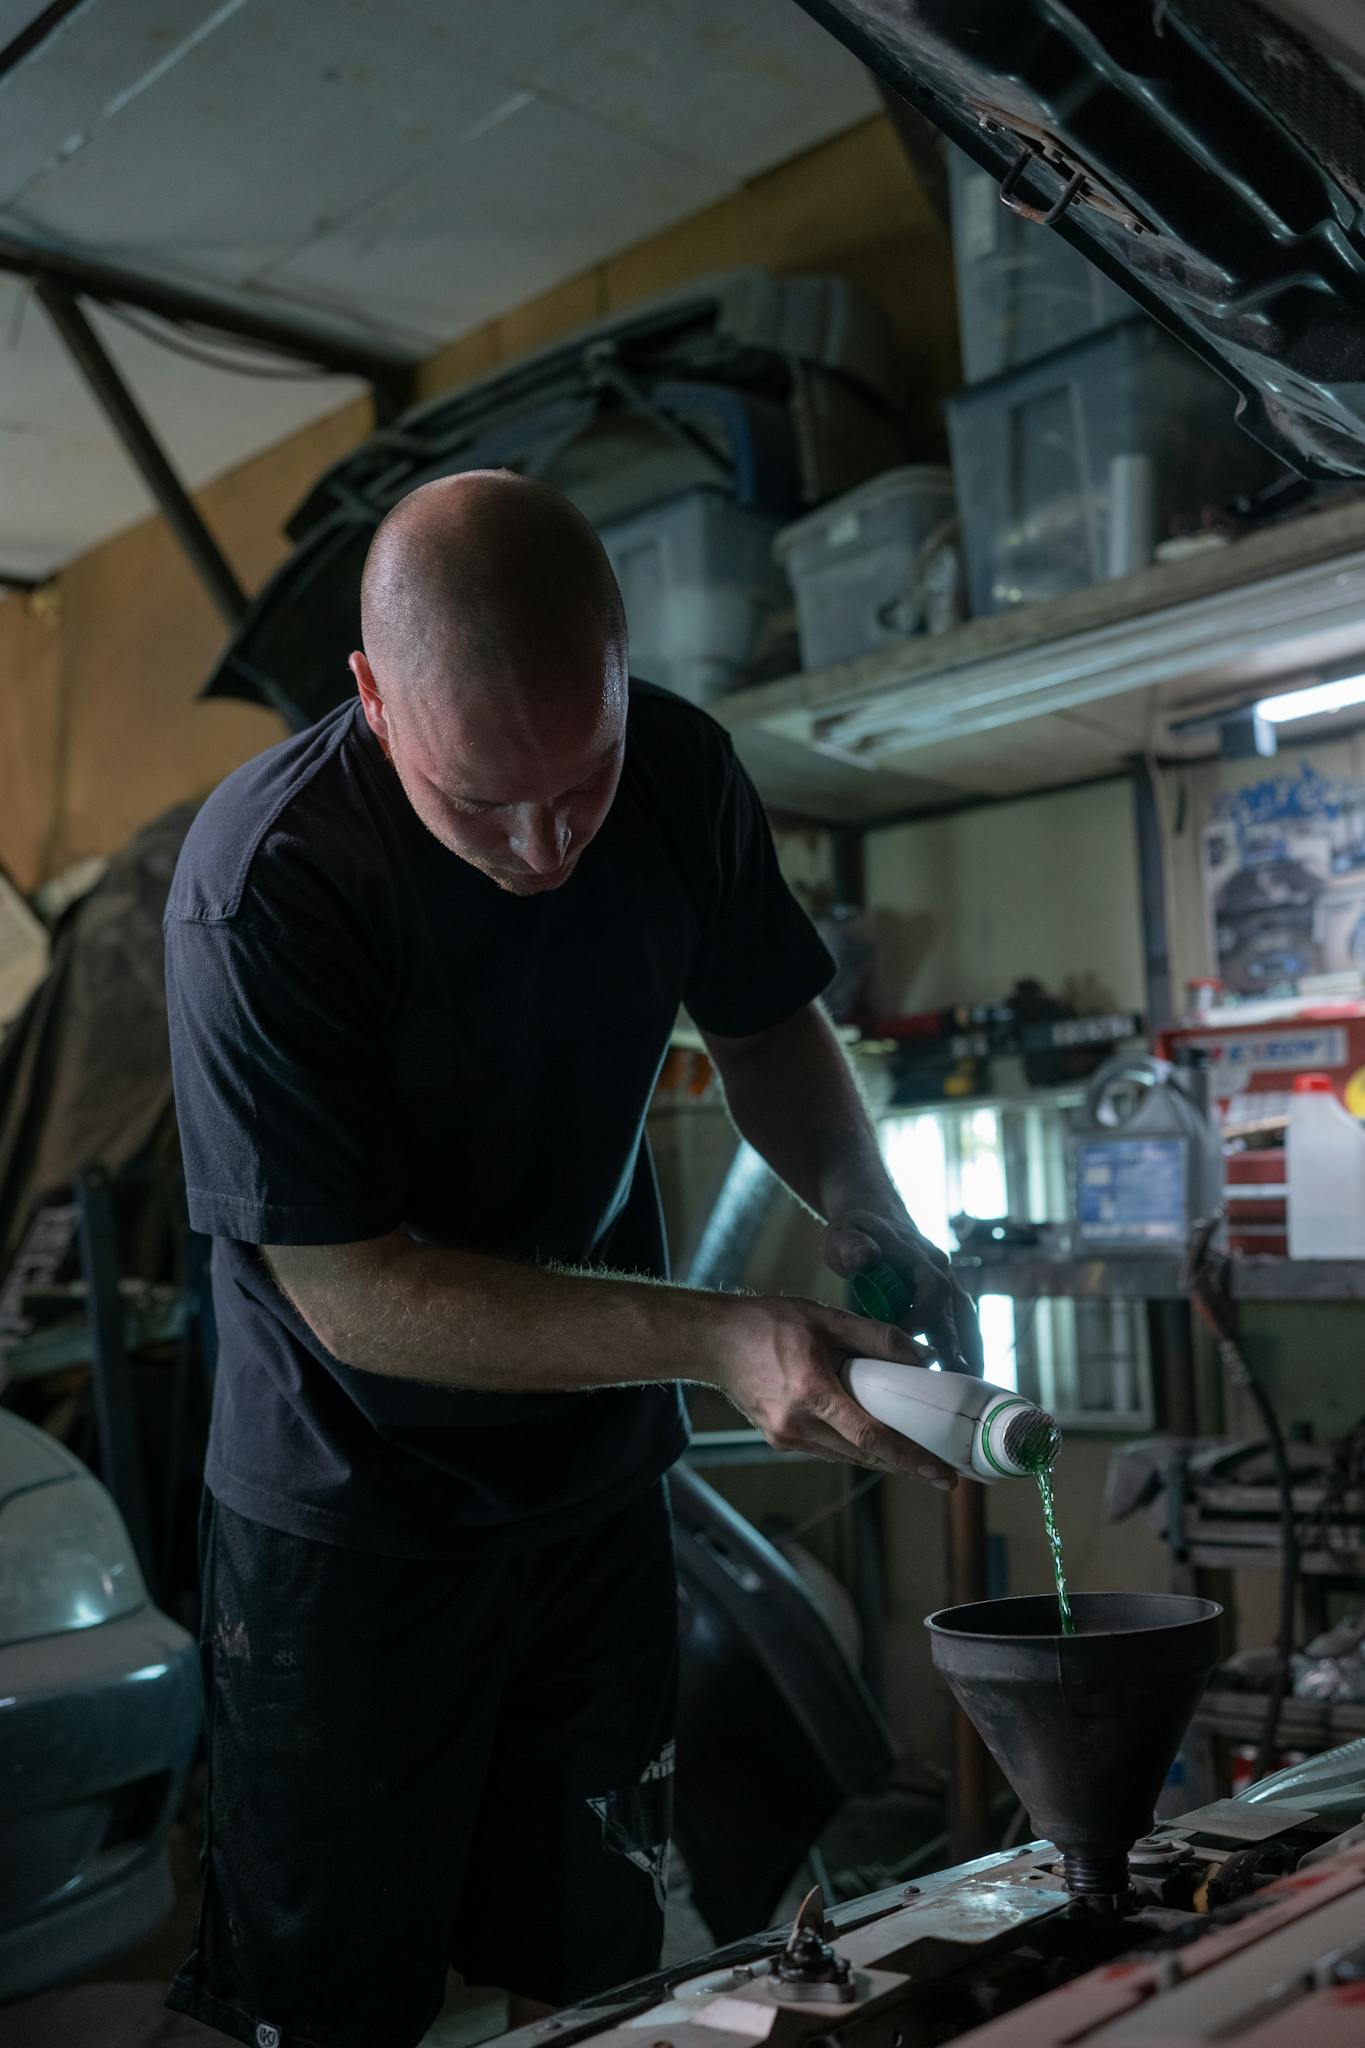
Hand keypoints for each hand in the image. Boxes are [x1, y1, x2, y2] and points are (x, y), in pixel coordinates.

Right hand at [709, 1296, 956, 1487]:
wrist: (714, 1341)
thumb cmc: (767, 1324)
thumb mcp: (826, 1318)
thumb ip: (876, 1338)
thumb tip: (921, 1358)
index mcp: (811, 1392)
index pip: (871, 1436)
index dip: (909, 1457)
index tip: (939, 1473)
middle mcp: (798, 1424)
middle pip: (864, 1455)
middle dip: (906, 1465)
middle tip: (942, 1472)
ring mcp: (786, 1437)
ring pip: (847, 1456)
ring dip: (882, 1459)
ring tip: (917, 1459)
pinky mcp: (779, 1440)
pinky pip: (828, 1450)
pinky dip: (854, 1447)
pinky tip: (874, 1441)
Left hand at [824, 1206, 984, 1376]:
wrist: (873, 1216)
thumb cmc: (856, 1230)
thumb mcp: (845, 1234)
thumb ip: (853, 1246)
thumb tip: (866, 1257)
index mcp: (919, 1256)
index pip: (933, 1290)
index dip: (922, 1317)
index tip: (903, 1341)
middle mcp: (940, 1269)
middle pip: (958, 1312)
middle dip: (961, 1347)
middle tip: (960, 1382)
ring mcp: (946, 1282)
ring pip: (966, 1320)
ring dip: (971, 1351)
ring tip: (972, 1385)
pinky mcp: (943, 1295)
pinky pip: (961, 1322)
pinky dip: (966, 1346)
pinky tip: (965, 1373)